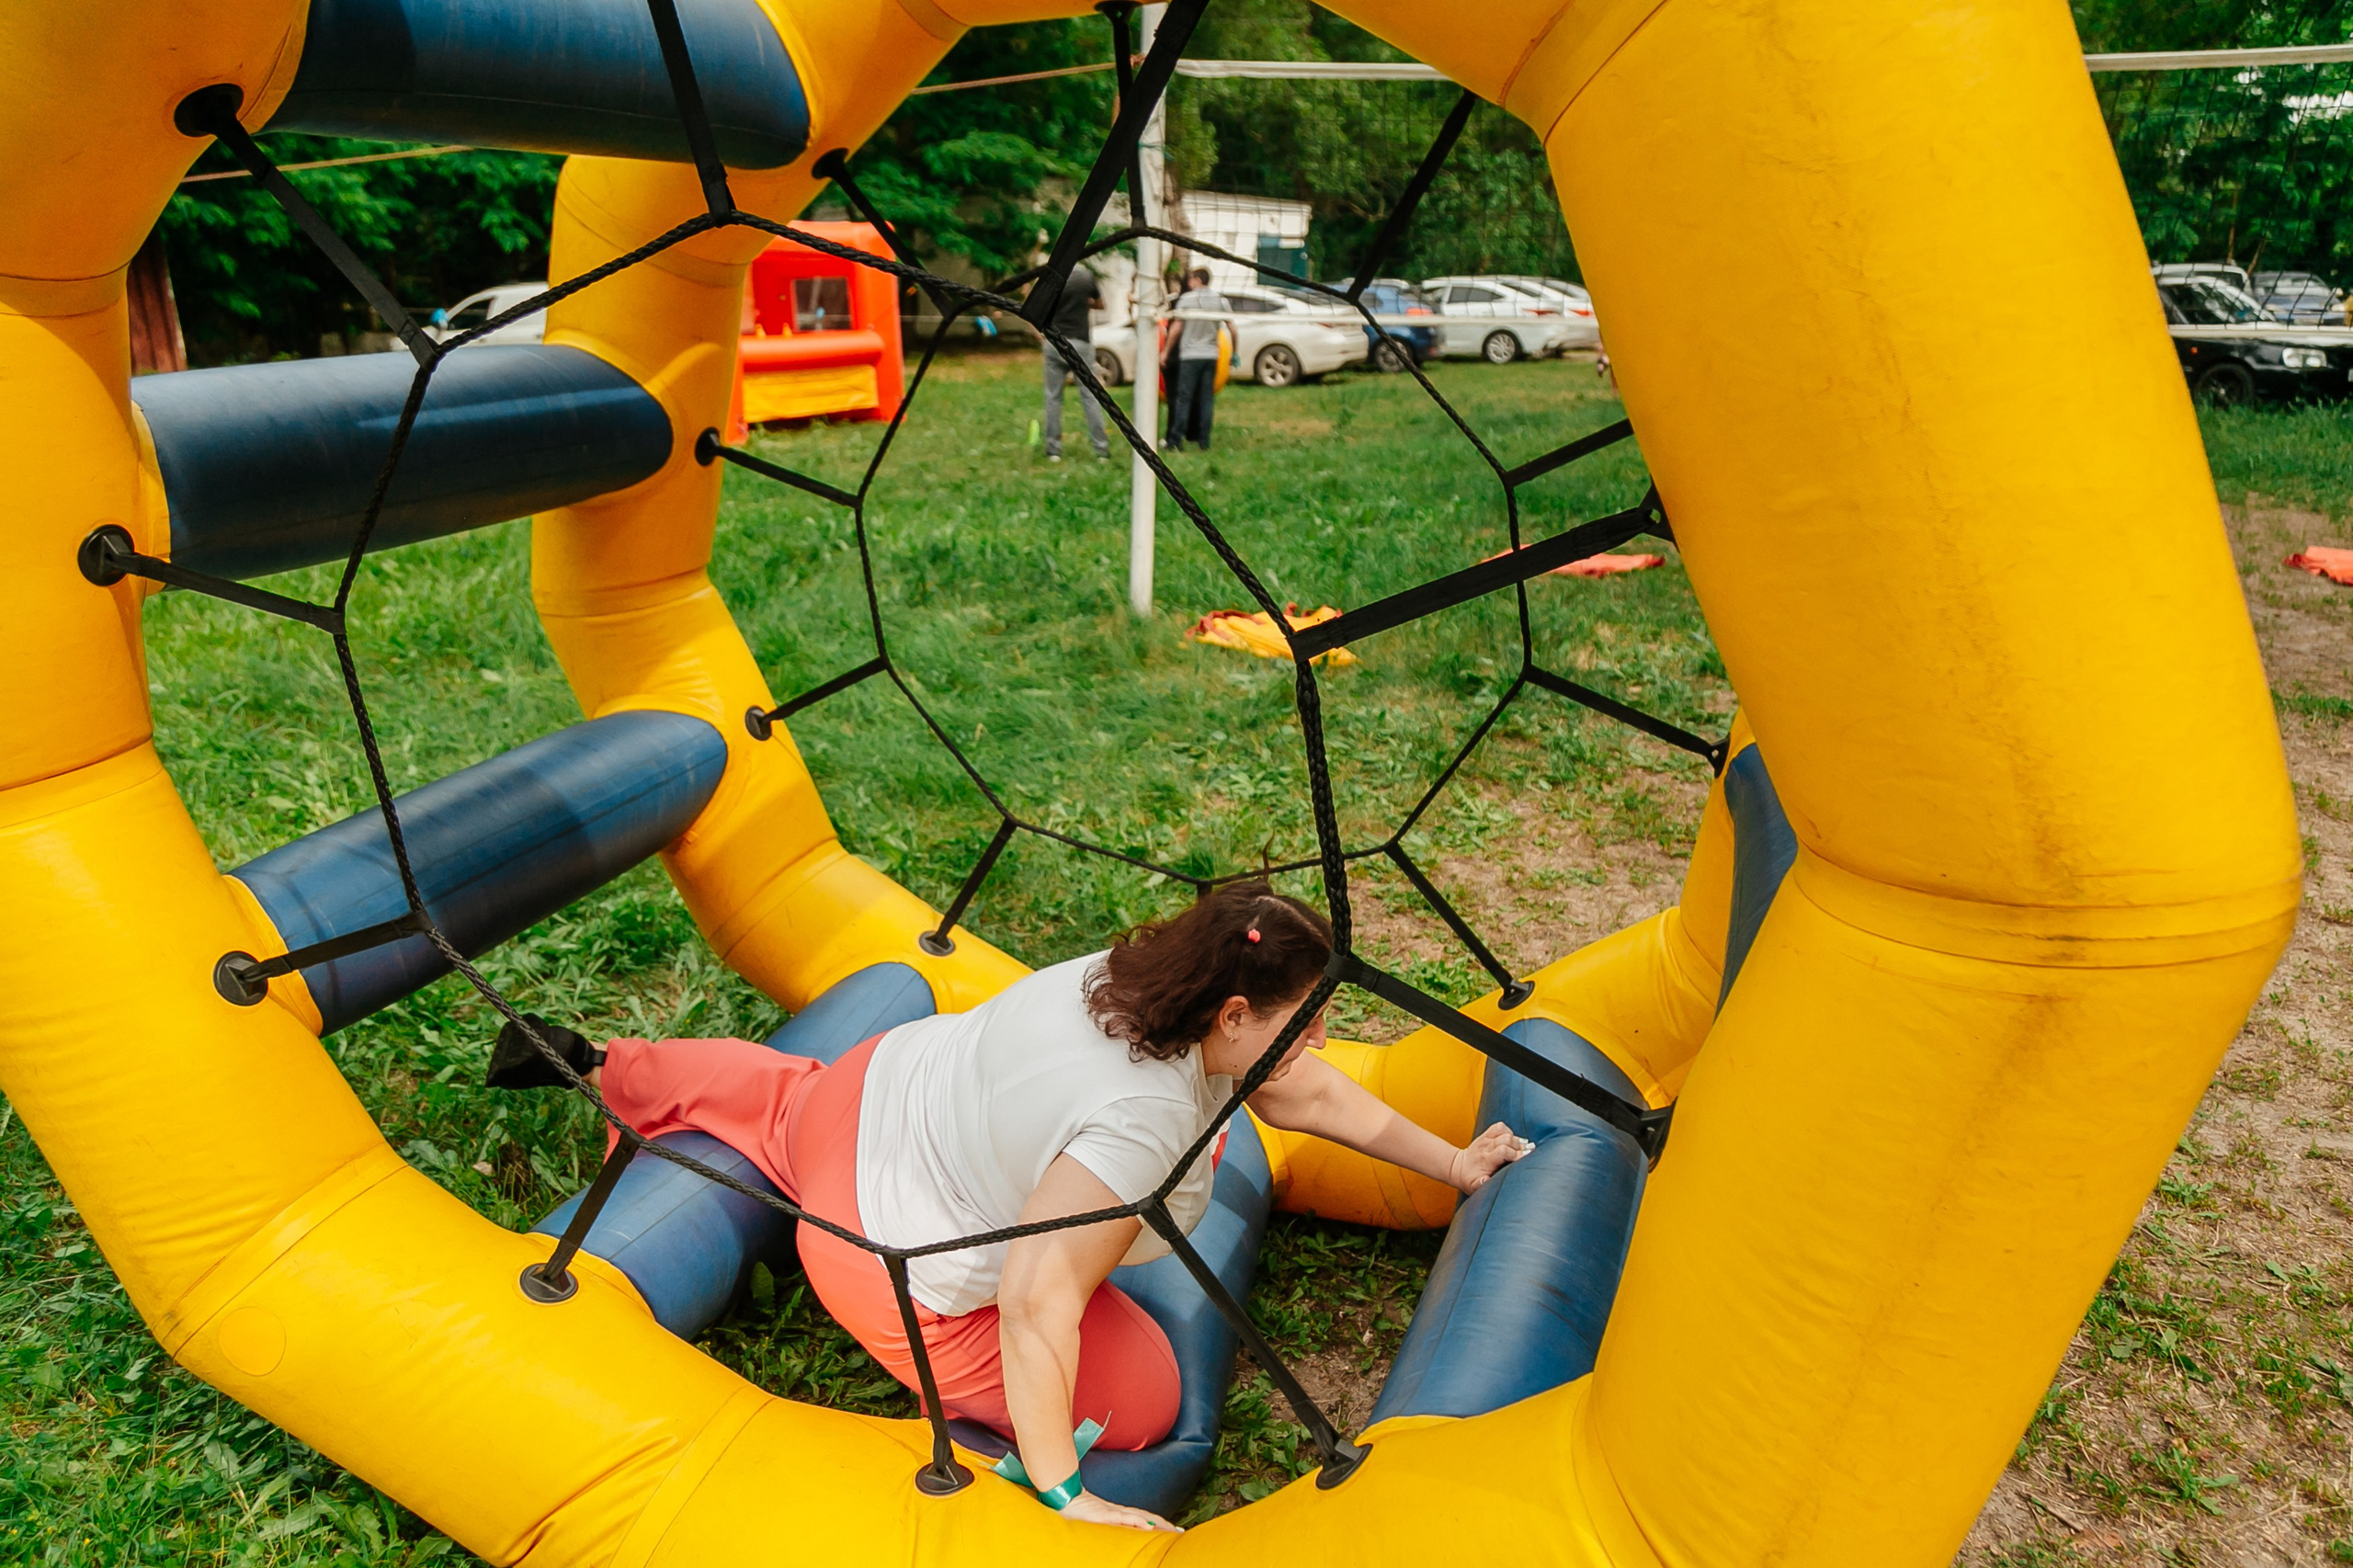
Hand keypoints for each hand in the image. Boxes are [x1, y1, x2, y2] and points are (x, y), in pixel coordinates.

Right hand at [1057, 1490, 1182, 1531]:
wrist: (1062, 1497)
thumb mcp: (1095, 1521)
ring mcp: (1112, 1513)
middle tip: (1180, 1533)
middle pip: (1146, 1517)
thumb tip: (1123, 1530)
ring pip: (1139, 1517)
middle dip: (1164, 1526)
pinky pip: (1122, 1518)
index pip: (1143, 1518)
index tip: (1174, 1531)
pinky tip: (1147, 1526)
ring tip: (1171, 1531)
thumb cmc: (1075, 1511)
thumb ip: (1108, 1524)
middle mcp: (1118, 1512)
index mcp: (1118, 1514)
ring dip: (1157, 1524)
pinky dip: (1136, 1521)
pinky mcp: (1103, 1515)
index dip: (1159, 1524)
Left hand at [1448, 1122, 1535, 1193]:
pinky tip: (1512, 1140)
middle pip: (1507, 1140)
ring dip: (1516, 1139)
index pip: (1504, 1151)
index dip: (1517, 1154)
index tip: (1527, 1157)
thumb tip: (1486, 1180)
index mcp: (1485, 1160)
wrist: (1458, 1167)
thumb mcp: (1473, 1186)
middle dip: (1520, 1146)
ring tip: (1523, 1147)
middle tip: (1529, 1152)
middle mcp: (1486, 1147)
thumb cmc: (1469, 1179)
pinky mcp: (1486, 1135)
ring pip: (1504, 1132)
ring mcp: (1486, 1139)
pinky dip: (1508, 1131)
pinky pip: (1499, 1126)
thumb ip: (1480, 1184)